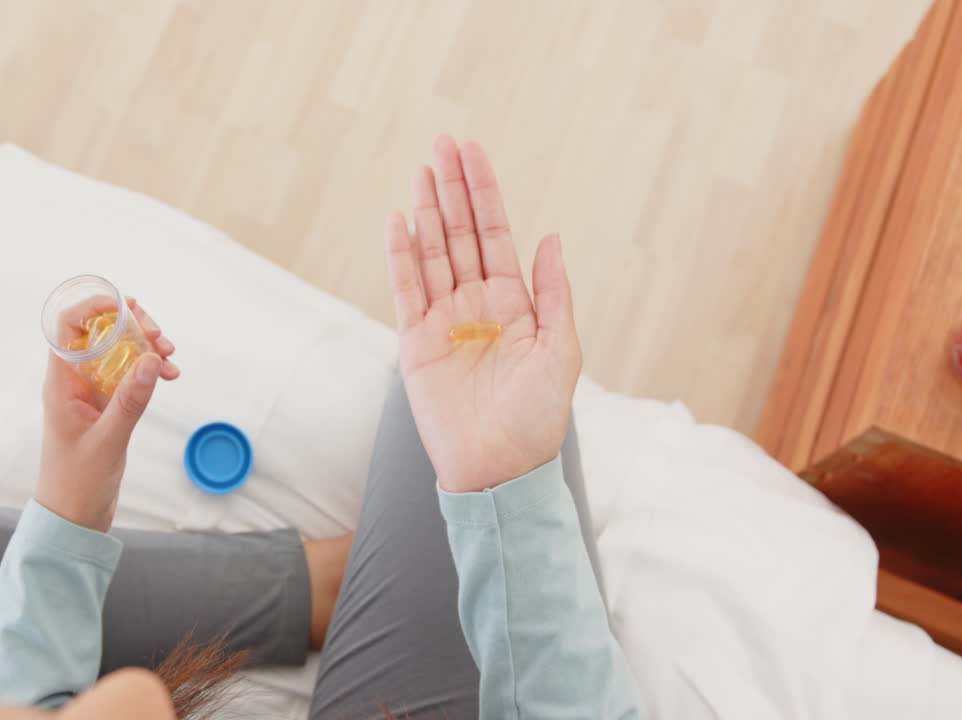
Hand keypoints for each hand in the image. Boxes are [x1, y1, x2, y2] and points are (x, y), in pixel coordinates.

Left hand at [37, 298, 179, 531]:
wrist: (73, 518)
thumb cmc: (77, 483)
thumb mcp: (109, 441)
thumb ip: (130, 401)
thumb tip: (151, 359)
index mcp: (61, 383)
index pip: (69, 326)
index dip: (94, 306)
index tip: (128, 306)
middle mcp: (74, 381)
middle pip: (100, 332)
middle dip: (132, 326)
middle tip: (160, 338)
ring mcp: (91, 392)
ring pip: (118, 351)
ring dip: (145, 347)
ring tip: (171, 358)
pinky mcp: (107, 406)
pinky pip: (129, 374)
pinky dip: (149, 370)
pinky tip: (168, 375)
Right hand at [384, 136, 580, 493]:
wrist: (500, 467)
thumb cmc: (538, 417)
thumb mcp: (562, 350)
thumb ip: (555, 292)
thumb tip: (552, 236)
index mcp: (514, 302)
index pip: (495, 233)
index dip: (484, 192)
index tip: (473, 152)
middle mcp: (476, 304)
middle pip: (460, 234)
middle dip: (452, 189)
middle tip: (442, 144)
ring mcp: (443, 321)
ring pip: (431, 253)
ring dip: (426, 211)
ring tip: (421, 169)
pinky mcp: (415, 343)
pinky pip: (405, 290)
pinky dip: (400, 256)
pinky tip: (398, 221)